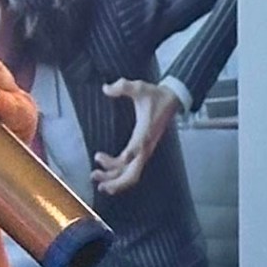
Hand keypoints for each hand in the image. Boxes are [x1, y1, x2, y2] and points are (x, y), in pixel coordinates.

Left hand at [92, 77, 182, 196]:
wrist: (172, 100)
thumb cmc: (156, 96)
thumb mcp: (140, 87)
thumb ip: (123, 86)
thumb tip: (106, 88)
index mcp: (145, 132)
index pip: (135, 149)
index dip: (122, 158)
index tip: (102, 158)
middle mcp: (146, 146)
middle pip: (133, 173)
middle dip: (114, 180)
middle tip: (94, 175)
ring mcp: (145, 151)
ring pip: (131, 175)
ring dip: (114, 180)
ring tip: (96, 175)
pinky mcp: (143, 151)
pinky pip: (131, 169)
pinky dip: (118, 173)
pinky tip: (105, 170)